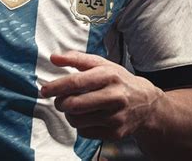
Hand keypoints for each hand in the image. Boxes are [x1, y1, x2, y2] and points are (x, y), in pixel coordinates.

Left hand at [41, 51, 161, 141]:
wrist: (146, 103)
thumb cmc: (118, 80)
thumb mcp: (101, 64)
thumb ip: (76, 59)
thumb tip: (53, 58)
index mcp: (109, 75)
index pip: (76, 82)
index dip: (57, 87)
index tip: (44, 90)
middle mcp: (114, 96)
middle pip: (75, 104)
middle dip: (60, 103)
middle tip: (59, 100)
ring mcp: (116, 117)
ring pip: (78, 120)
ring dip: (69, 115)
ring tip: (73, 108)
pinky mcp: (115, 133)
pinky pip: (86, 132)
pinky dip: (80, 125)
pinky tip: (86, 117)